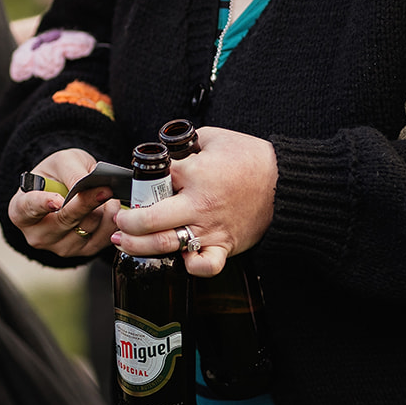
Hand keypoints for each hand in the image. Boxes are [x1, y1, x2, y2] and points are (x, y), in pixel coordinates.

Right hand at [8, 148, 118, 256]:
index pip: (28, 209)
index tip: (57, 200)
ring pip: (87, 228)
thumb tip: (89, 186)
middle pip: (64, 221)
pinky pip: (103, 237)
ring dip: (103, 209)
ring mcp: (59, 246)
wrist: (68, 188)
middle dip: (86, 203)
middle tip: (105, 189)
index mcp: (20, 210)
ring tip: (106, 193)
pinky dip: (111, 220)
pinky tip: (110, 207)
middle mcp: (37, 234)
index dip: (43, 204)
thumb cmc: (58, 174)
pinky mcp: (82, 252)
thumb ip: (72, 172)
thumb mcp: (62, 162)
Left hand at [111, 126, 276, 277]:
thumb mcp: (213, 137)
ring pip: (166, 244)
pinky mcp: (225, 244)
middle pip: (149, 219)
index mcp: (194, 173)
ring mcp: (210, 227)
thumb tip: (166, 149)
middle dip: (127, 222)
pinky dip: (190, 267)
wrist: (285, 182)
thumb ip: (186, 143)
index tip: (133, 185)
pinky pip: (205, 265)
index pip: (151, 180)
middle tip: (120, 221)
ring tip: (125, 242)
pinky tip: (179, 262)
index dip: (137, 182)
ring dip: (139, 246)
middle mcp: (198, 204)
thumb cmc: (251, 158)